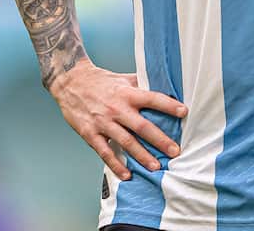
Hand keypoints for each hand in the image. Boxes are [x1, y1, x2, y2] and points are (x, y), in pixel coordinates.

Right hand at [49, 60, 187, 180]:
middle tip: (175, 151)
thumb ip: (140, 83)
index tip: (184, 112)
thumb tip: (162, 84)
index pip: (151, 98)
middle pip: (142, 126)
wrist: (69, 82)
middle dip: (160, 140)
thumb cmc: (99, 80)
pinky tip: (126, 175)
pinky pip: (105, 152)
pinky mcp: (90, 133)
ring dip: (142, 156)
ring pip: (126, 142)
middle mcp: (117, 108)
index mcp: (126, 93)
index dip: (168, 105)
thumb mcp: (121, 78)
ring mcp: (103, 122)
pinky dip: (116, 164)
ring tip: (156, 167)